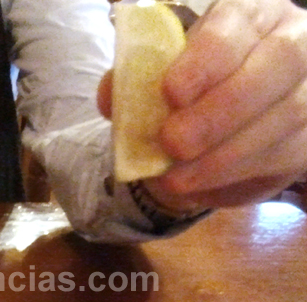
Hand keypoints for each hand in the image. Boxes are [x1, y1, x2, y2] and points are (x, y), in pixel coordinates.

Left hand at [99, 0, 306, 211]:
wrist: (214, 124)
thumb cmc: (186, 88)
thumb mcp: (155, 77)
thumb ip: (132, 81)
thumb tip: (112, 98)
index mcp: (249, 12)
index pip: (236, 23)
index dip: (206, 59)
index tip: (171, 92)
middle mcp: (293, 38)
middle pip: (278, 63)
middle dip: (220, 110)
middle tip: (173, 143)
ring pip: (288, 114)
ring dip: (226, 153)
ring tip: (177, 177)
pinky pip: (287, 153)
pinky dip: (238, 173)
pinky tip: (199, 184)